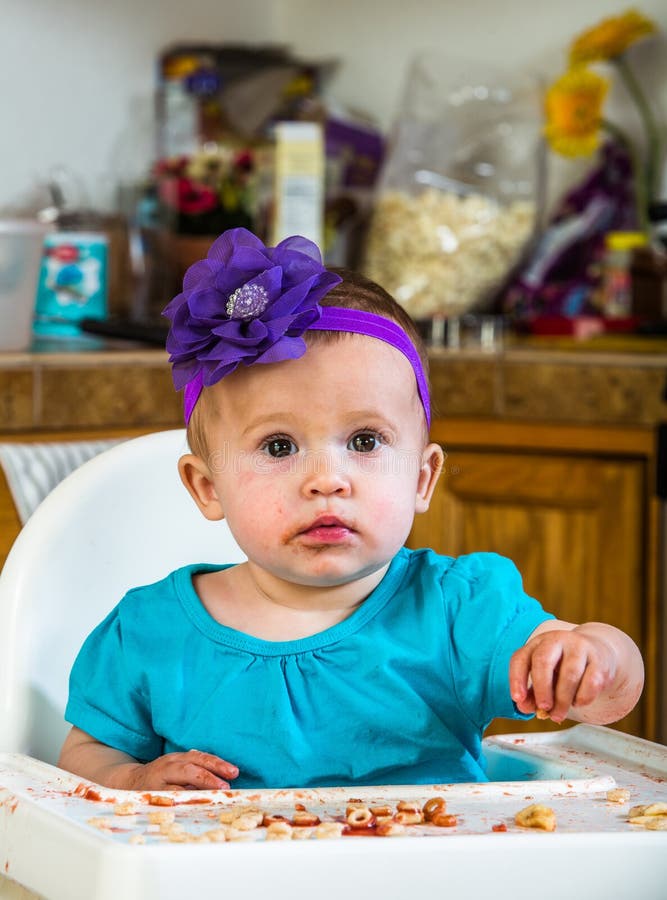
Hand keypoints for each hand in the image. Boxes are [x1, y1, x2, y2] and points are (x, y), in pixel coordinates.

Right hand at [123, 749, 238, 790]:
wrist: (128, 782)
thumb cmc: (160, 777)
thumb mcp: (177, 768)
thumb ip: (194, 771)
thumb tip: (221, 780)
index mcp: (178, 758)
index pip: (200, 758)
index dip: (217, 764)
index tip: (234, 772)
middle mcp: (168, 765)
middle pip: (192, 767)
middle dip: (211, 776)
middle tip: (226, 786)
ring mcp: (158, 780)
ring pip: (179, 782)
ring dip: (199, 787)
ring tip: (215, 794)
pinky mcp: (150, 794)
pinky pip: (167, 797)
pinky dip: (181, 799)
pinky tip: (192, 804)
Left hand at [510, 627, 616, 722]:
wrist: (599, 652)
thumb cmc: (564, 667)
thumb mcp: (545, 675)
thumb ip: (532, 693)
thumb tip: (525, 707)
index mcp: (538, 644)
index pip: (520, 658)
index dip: (517, 679)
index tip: (518, 699)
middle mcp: (557, 640)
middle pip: (543, 661)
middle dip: (542, 689)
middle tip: (544, 708)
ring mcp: (579, 648)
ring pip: (569, 674)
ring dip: (562, 700)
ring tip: (558, 714)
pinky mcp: (599, 660)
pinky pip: (591, 682)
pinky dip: (582, 698)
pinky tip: (577, 702)